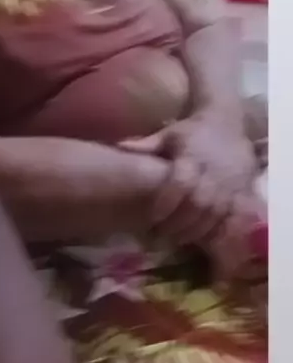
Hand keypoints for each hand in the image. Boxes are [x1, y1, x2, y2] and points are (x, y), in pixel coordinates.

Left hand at [120, 109, 256, 244]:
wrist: (227, 121)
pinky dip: (215, 229)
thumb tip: (118, 147)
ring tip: (177, 241)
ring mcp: (231, 182)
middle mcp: (214, 171)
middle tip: (160, 237)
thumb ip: (146, 145)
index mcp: (192, 156)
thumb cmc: (192, 131)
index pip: (180, 185)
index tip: (151, 220)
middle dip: (179, 225)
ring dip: (196, 231)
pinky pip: (231, 216)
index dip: (166, 205)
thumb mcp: (168, 134)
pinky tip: (201, 239)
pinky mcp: (242, 190)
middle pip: (198, 204)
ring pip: (215, 214)